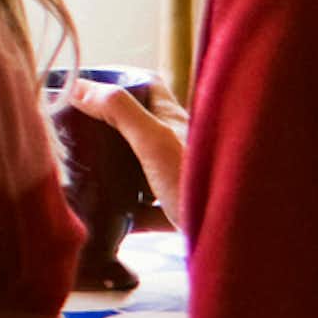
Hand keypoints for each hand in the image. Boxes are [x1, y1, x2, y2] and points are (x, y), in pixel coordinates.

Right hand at [66, 74, 187, 221]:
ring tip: (84, 176)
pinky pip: (151, 210)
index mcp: (175, 120)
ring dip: (117, 173)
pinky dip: (131, 214)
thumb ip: (119, 112)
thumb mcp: (154, 141)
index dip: (118, 80)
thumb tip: (78, 87)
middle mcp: (181, 145)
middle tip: (75, 136)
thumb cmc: (200, 182)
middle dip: (108, 130)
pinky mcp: (184, 212)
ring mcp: (184, 179)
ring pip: (143, 169)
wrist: (242, 236)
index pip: (147, 85)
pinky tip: (112, 221)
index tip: (83, 90)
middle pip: (139, 128)